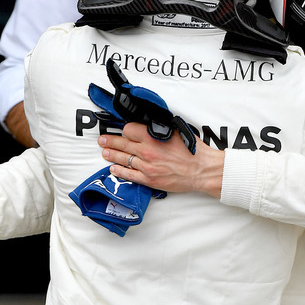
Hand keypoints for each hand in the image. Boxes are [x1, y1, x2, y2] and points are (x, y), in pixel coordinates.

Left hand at [99, 122, 224, 197]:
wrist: (201, 170)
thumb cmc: (193, 151)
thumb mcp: (177, 131)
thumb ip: (160, 128)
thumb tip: (150, 124)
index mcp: (153, 137)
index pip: (129, 130)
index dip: (125, 129)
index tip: (123, 130)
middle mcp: (147, 151)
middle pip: (122, 144)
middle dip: (110, 141)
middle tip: (102, 140)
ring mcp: (146, 166)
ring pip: (123, 159)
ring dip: (112, 155)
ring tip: (105, 152)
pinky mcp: (149, 179)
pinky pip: (129, 175)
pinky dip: (119, 171)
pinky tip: (113, 168)